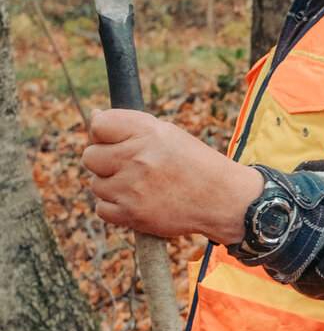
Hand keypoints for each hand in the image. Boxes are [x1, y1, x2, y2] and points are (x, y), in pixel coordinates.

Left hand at [82, 110, 264, 244]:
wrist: (224, 200)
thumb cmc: (195, 164)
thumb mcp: (169, 135)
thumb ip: (131, 126)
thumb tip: (94, 116)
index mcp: (148, 132)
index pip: (99, 126)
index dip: (104, 134)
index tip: (116, 142)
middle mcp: (138, 158)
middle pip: (90, 157)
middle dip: (106, 162)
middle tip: (131, 167)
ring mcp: (133, 188)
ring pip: (96, 184)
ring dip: (113, 186)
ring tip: (141, 186)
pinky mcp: (132, 214)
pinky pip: (102, 208)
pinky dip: (116, 207)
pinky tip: (138, 202)